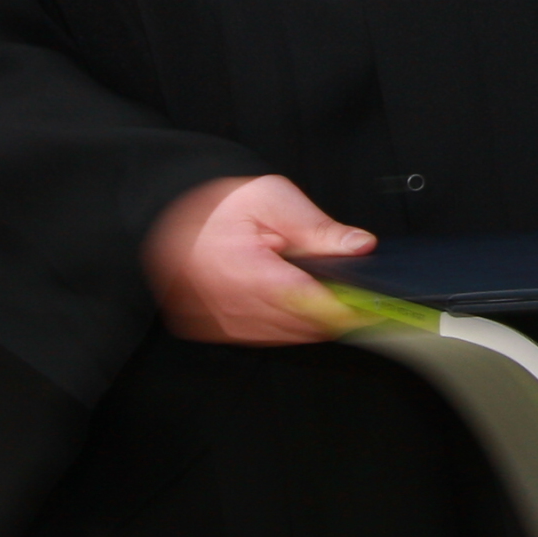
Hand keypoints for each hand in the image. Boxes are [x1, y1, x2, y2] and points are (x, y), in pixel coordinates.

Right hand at [143, 175, 371, 344]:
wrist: (171, 215)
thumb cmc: (220, 205)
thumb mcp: (274, 198)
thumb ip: (318, 227)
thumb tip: (359, 246)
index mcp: (234, 265)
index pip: (297, 299)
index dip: (336, 308)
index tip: (366, 309)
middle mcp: (219, 299)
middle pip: (291, 324)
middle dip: (328, 317)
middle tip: (357, 306)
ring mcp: (211, 320)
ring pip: (278, 337)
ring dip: (308, 325)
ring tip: (328, 302)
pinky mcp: (208, 329)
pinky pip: (258, 338)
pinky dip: (283, 327)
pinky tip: (296, 310)